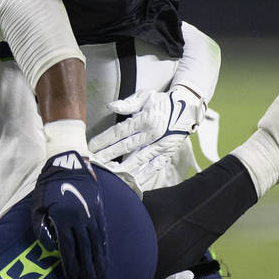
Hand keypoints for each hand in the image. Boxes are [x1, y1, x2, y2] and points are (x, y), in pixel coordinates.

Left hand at [31, 151, 107, 278]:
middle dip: (87, 271)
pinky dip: (104, 248)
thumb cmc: (48, 189)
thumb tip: (50, 248)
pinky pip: (102, 233)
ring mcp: (92, 215)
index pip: (68, 248)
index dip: (70, 265)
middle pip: (85, 250)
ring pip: (97, 244)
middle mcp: (80, 219)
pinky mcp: (99, 211)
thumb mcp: (38, 207)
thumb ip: (41, 229)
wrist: (68, 166)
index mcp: (63, 219)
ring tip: (101, 278)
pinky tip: (105, 258)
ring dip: (99, 262)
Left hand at [88, 86, 204, 189]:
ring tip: (108, 175)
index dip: (104, 140)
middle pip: (125, 147)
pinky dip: (142, 176)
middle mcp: (153, 134)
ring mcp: (161, 146)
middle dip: (107, 156)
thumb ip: (127, 103)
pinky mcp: (167, 154)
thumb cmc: (163, 101)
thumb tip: (110, 105)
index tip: (91, 147)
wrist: (188, 107)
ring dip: (122, 168)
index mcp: (146, 118)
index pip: (120, 132)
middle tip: (93, 163)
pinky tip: (131, 182)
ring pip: (138, 160)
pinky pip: (153, 168)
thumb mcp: (145, 96)